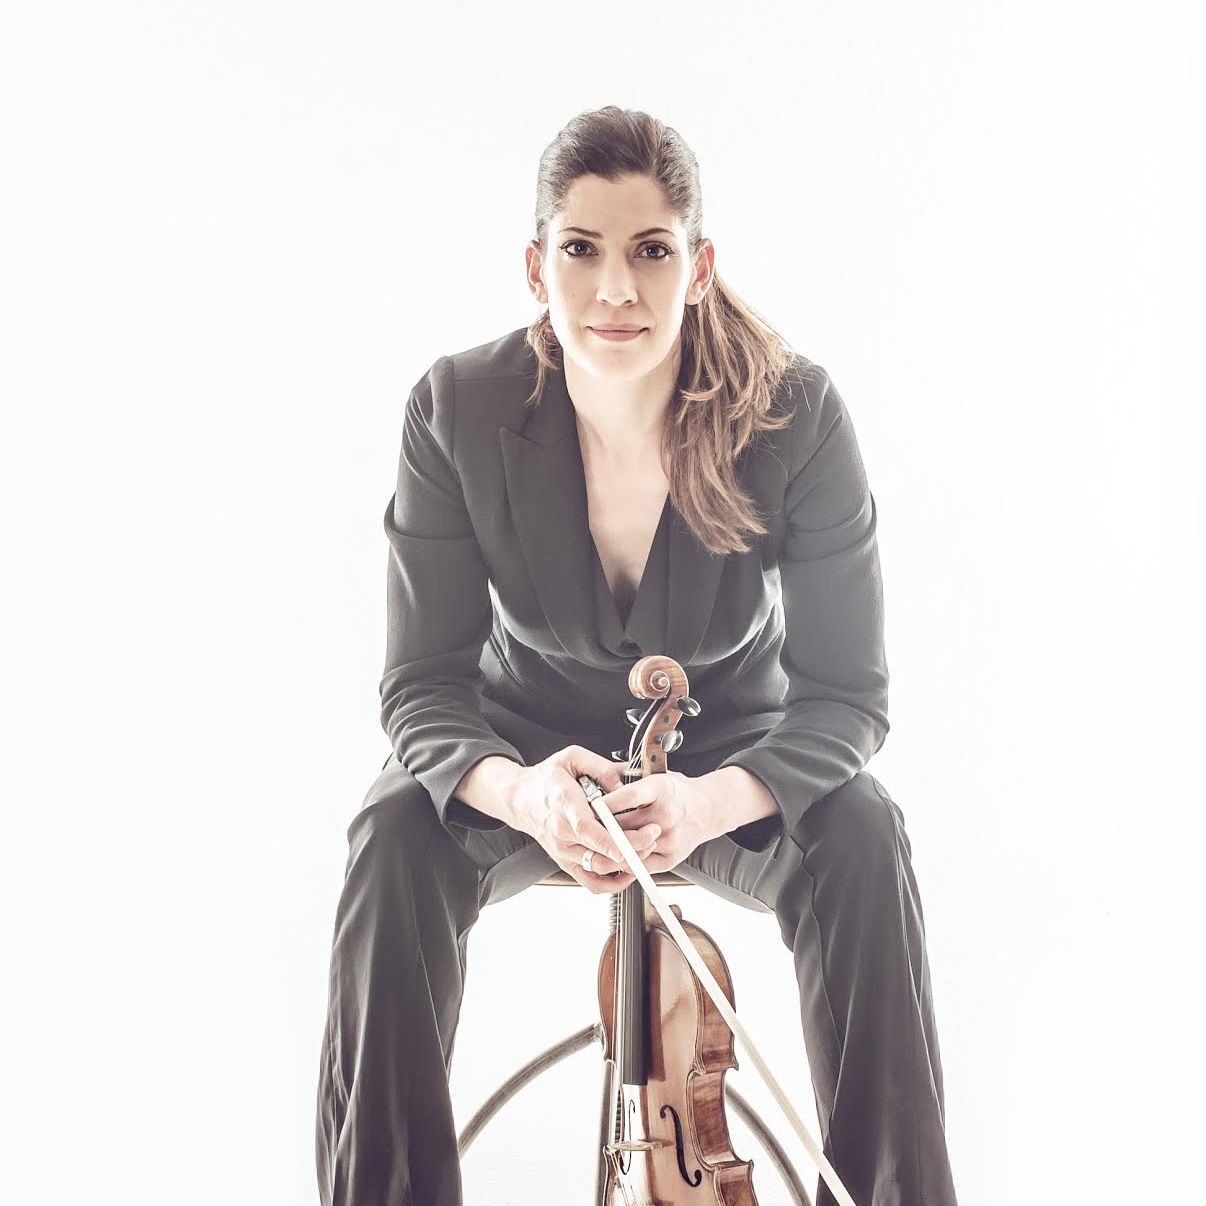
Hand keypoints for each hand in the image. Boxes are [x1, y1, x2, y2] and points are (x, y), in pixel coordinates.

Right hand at [505, 746, 661, 894]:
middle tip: (652, 834)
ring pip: (598, 870)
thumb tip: (624, 782)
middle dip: (632, 847)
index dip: (610, 839)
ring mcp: (563, 851)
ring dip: (626, 864)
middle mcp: (562, 833)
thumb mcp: (572, 758)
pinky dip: (612, 883)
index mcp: (563, 804)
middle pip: (599, 852)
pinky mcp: (566, 863)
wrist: (519, 799)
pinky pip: (591, 882)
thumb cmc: (546, 779)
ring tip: (646, 849)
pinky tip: (628, 871)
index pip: (586, 828)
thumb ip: (601, 768)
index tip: (632, 842)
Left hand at [589, 770, 717, 876]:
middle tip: (586, 827)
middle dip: (600, 828)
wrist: (707, 810)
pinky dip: (623, 860)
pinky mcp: (670, 858)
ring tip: (598, 840)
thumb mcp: (655, 775)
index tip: (587, 807)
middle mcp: (666, 814)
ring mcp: (669, 839)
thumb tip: (595, 786)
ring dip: (609, 847)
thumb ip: (626, 780)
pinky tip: (616, 853)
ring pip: (627, 849)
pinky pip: (637, 865)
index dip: (603, 804)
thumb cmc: (676, 792)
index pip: (626, 797)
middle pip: (622, 826)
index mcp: (661, 789)